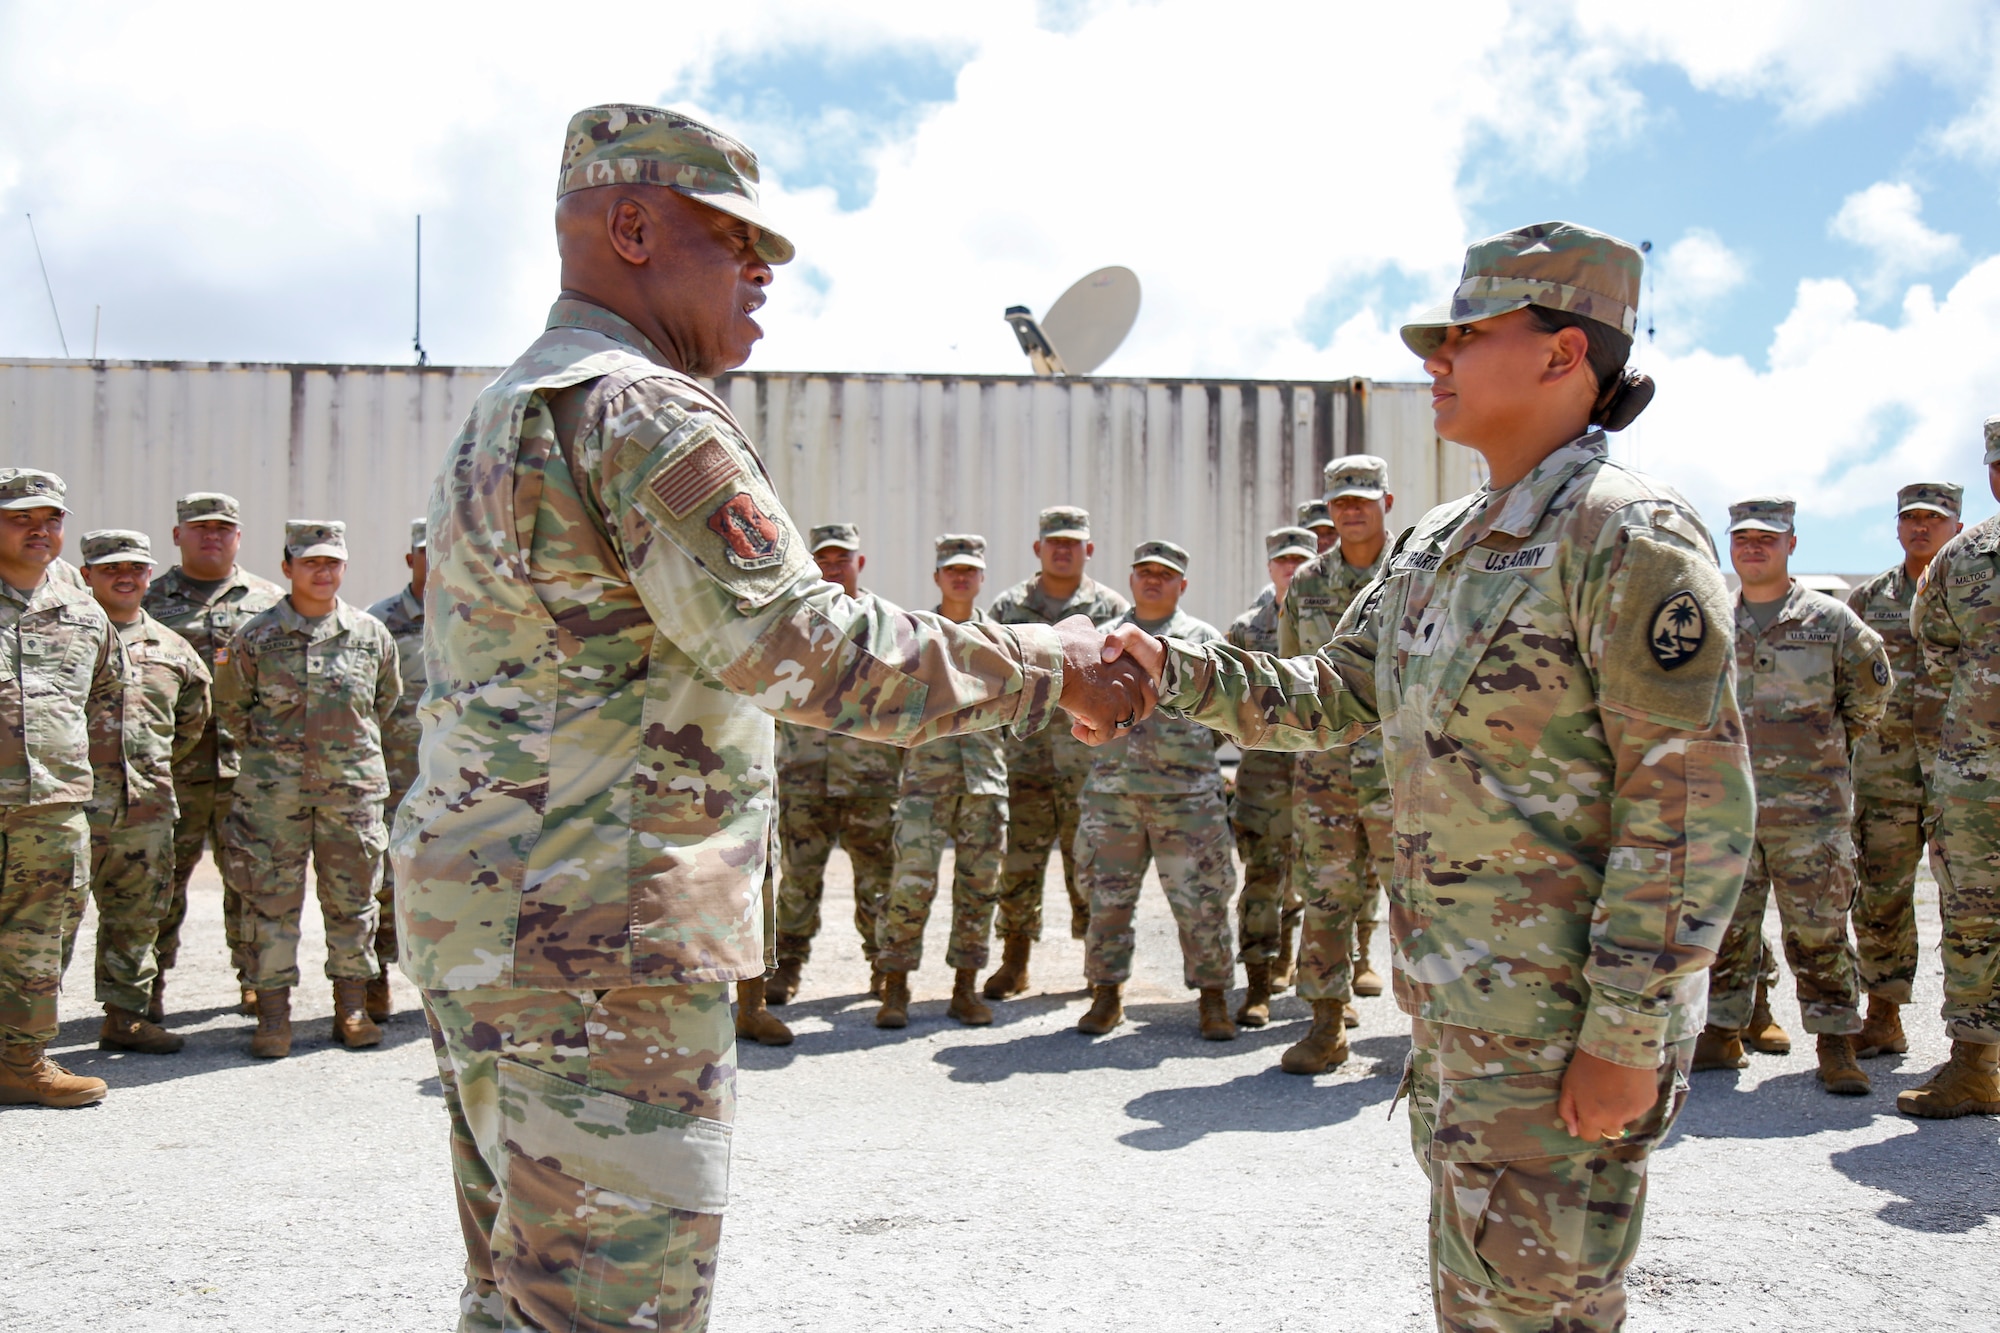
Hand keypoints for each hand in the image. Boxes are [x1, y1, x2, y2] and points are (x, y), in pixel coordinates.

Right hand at [1054, 615, 1155, 743]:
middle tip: (1097, 717)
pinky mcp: (1105, 715)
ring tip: (1082, 724)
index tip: (1112, 704)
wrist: (1052, 658)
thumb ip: (1089, 629)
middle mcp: (1130, 682)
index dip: (1133, 701)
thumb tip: (1087, 629)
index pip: (1147, 690)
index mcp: (1130, 664)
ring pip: (1121, 727)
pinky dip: (1091, 737)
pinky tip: (1076, 730)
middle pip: (1136, 712)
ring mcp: (1119, 700)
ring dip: (1102, 729)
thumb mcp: (1080, 626)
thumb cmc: (1062, 643)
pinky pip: (1103, 736)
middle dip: (1118, 718)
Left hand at [1558, 1050, 1659, 1142]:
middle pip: (1609, 1130)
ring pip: (1625, 1118)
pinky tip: (1629, 1082)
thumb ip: (1568, 1111)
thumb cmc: (1588, 1063)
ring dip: (1620, 1109)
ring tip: (1616, 1085)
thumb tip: (1573, 1132)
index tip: (1587, 1109)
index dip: (1586, 1124)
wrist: (1619, 1044)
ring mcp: (1634, 1113)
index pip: (1589, 1136)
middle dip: (1604, 1119)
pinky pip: (1638, 1107)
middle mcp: (1616, 1121)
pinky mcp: (1649, 1103)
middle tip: (1603, 1097)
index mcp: (1594, 1118)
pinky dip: (1633, 1099)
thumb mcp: (1569, 1085)